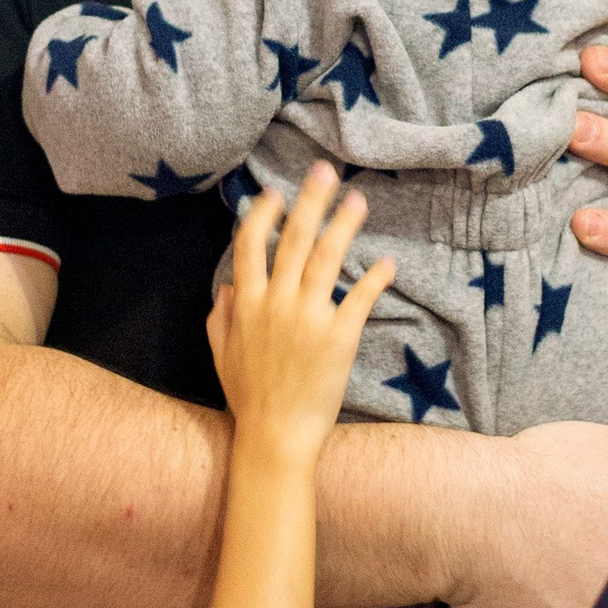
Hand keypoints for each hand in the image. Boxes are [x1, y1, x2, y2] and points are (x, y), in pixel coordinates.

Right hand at [207, 167, 392, 469]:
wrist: (276, 436)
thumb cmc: (248, 398)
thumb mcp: (222, 354)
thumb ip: (221, 317)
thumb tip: (228, 286)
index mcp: (247, 304)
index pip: (250, 245)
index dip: (262, 215)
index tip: (274, 194)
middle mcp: (276, 303)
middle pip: (293, 239)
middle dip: (309, 201)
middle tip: (324, 170)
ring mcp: (309, 318)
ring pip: (327, 258)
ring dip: (343, 225)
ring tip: (358, 200)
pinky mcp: (340, 337)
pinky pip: (359, 298)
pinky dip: (374, 278)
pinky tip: (386, 261)